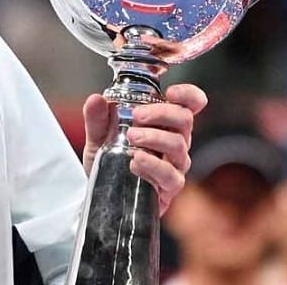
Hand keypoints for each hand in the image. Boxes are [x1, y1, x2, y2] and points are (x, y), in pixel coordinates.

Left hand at [82, 82, 207, 214]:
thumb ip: (97, 118)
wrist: (102, 194)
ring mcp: (174, 165)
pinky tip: (136, 161)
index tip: (171, 93)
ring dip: (155, 137)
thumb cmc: (109, 161)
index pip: (190, 105)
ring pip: (179, 146)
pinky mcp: (169, 187)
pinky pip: (170, 176)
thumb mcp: (98, 136)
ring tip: (132, 137)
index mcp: (164, 124)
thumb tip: (96, 99)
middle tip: (137, 115)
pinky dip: (153, 166)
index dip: (189, 95)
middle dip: (162, 113)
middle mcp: (175, 142)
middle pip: (185, 120)